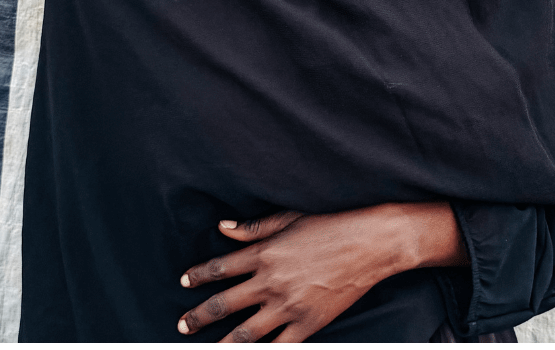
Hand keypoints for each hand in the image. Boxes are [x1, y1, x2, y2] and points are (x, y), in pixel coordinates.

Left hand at [178, 202, 465, 342]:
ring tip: (209, 348)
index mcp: (264, 253)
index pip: (219, 267)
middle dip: (199, 316)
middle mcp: (271, 281)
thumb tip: (222, 228)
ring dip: (223, 342)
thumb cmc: (331, 223)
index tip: (183, 282)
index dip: (198, 276)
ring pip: (246, 331)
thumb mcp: (290, 218)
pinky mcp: (309, 323)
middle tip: (182, 325)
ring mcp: (289, 305)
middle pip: (223, 304)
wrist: (371, 242)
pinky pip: (280, 345)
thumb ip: (254, 228)